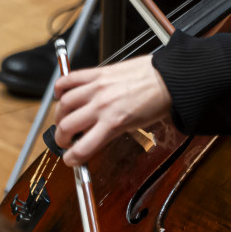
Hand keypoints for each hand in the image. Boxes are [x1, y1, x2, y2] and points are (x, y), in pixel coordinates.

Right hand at [54, 55, 171, 165]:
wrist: (171, 77)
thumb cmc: (159, 100)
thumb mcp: (137, 125)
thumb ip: (113, 131)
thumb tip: (97, 136)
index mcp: (113, 123)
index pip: (82, 149)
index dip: (72, 158)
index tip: (71, 158)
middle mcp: (102, 106)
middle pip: (66, 127)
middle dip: (62, 138)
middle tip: (66, 139)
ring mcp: (98, 88)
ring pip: (64, 104)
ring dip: (59, 115)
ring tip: (64, 118)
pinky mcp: (99, 73)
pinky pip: (70, 79)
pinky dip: (61, 87)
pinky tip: (61, 94)